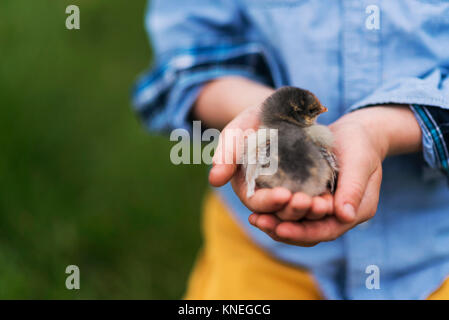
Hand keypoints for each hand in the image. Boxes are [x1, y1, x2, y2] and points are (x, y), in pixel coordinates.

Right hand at [209, 104, 336, 218]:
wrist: (283, 109)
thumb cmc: (255, 119)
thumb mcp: (239, 131)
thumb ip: (226, 153)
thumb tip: (214, 180)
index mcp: (246, 186)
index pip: (255, 201)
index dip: (268, 202)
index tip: (284, 195)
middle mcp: (267, 193)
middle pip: (279, 211)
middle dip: (293, 209)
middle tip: (308, 203)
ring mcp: (289, 191)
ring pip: (298, 210)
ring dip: (310, 211)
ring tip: (324, 204)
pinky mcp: (308, 186)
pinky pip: (315, 199)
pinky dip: (322, 202)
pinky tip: (333, 199)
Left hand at [249, 105, 421, 245]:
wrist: (355, 133)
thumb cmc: (360, 145)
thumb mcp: (359, 162)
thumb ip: (353, 188)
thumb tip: (346, 216)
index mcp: (354, 212)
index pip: (327, 230)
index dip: (303, 232)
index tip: (280, 228)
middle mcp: (336, 216)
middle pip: (308, 233)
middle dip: (283, 230)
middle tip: (259, 222)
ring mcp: (320, 208)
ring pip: (297, 224)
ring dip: (275, 223)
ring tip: (254, 219)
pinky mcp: (308, 197)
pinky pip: (290, 210)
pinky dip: (275, 211)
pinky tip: (256, 208)